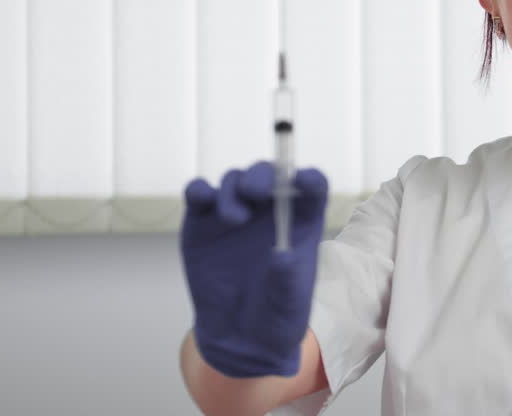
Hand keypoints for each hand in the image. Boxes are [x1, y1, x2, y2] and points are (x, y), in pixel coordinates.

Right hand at [180, 162, 328, 377]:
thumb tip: (282, 255)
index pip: (312, 188)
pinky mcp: (203, 222)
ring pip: (235, 181)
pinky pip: (199, 195)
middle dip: (263, 176)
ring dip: (233, 189)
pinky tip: (201, 198)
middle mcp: (270, 211)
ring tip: (235, 218)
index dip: (310, 179)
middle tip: (256, 191)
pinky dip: (199, 190)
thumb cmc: (276, 316)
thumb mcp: (288, 304)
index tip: (304, 181)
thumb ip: (287, 280)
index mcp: (302, 223)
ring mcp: (236, 213)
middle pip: (270, 175)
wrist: (239, 337)